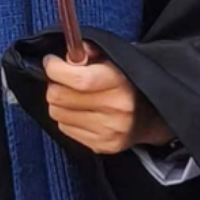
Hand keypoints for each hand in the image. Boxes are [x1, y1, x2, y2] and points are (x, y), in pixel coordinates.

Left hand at [44, 47, 173, 154]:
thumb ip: (90, 52)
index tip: (50, 62)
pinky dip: (66, 118)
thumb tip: (68, 55)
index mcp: (119, 83)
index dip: (56, 69)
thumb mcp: (113, 59)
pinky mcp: (101, 146)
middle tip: (61, 79)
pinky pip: (65, 129)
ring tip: (72, 96)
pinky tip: (80, 111)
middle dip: (55, 84)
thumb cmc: (125, 82)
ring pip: (58, 113)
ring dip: (59, 102)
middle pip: (60, 97)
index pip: (78, 79)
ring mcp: (108, 131)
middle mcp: (115, 109)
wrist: (149, 115)